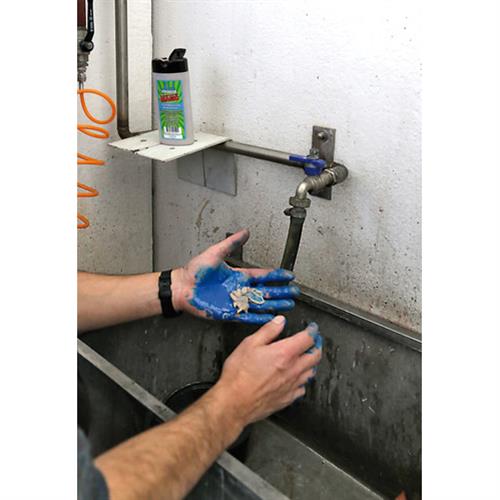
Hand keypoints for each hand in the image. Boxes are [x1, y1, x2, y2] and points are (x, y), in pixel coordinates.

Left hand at [171, 229, 299, 323]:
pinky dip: (259, 318)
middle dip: (281, 292)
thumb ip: (231, 243)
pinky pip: (248, 317)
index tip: (289, 276)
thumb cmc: (195, 271)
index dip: (276, 275)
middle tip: (295, 293)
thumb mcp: (215, 253)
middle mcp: (240, 289)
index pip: (263, 275)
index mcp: (238, 275)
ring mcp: (236, 302)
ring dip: (274, 305)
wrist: (182, 287)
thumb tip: (245, 232)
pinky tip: (270, 317)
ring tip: (288, 306)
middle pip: (266, 291)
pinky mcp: (229, 313)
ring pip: (260, 304)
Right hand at [213, 316, 322, 425]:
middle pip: (315, 356)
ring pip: (311, 372)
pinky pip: (302, 388)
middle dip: (316, 346)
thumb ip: (268, 331)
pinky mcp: (287, 398)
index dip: (312, 331)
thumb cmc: (239, 375)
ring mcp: (291, 385)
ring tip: (307, 358)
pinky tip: (296, 378)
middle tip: (314, 341)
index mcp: (284, 353)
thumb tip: (279, 321)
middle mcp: (292, 369)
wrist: (234, 402)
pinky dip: (302, 381)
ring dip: (311, 363)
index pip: (308, 339)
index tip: (312, 328)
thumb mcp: (249, 344)